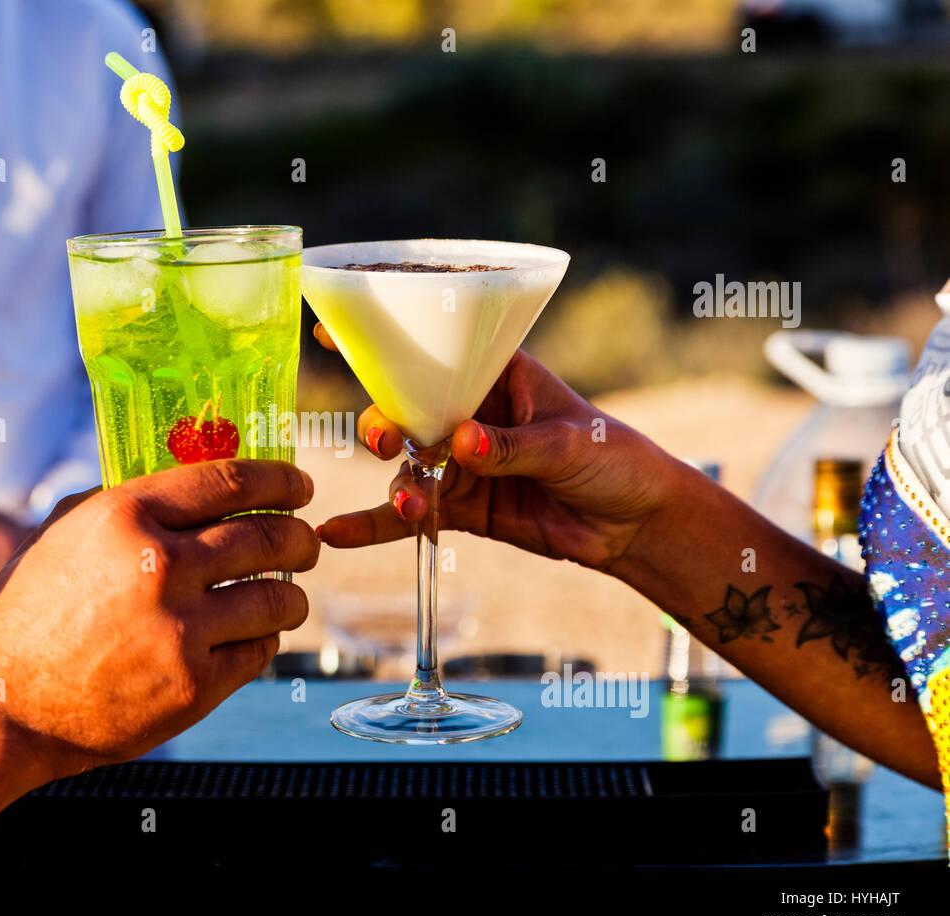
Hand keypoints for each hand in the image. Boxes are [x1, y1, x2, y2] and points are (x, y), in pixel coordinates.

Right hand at [0, 458, 319, 780]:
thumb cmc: (25, 614)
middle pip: (270, 536)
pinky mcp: (193, 687)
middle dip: (301, 536)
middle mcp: (160, 565)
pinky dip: (264, 640)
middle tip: (307, 541)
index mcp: (126, 515)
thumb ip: (124, 501)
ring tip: (286, 595)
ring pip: (278, 598)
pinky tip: (253, 636)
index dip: (280, 480)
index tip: (299, 486)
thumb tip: (192, 483)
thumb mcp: (61, 534)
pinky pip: (260, 651)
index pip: (232, 480)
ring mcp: (181, 629)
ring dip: (292, 594)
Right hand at [315, 322, 686, 572]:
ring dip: (398, 481)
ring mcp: (460, 460)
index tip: (332, 330)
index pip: (435, 348)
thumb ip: (512, 447)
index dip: (384, 340)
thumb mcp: (567, 444)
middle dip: (386, 422)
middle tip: (388, 440)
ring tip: (410, 502)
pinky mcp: (460, 505)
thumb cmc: (614, 459)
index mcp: (496, 374)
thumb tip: (460, 444)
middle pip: (407, 409)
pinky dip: (376, 524)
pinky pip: (410, 512)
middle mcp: (469, 412)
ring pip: (407, 463)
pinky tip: (338, 534)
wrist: (634, 525)